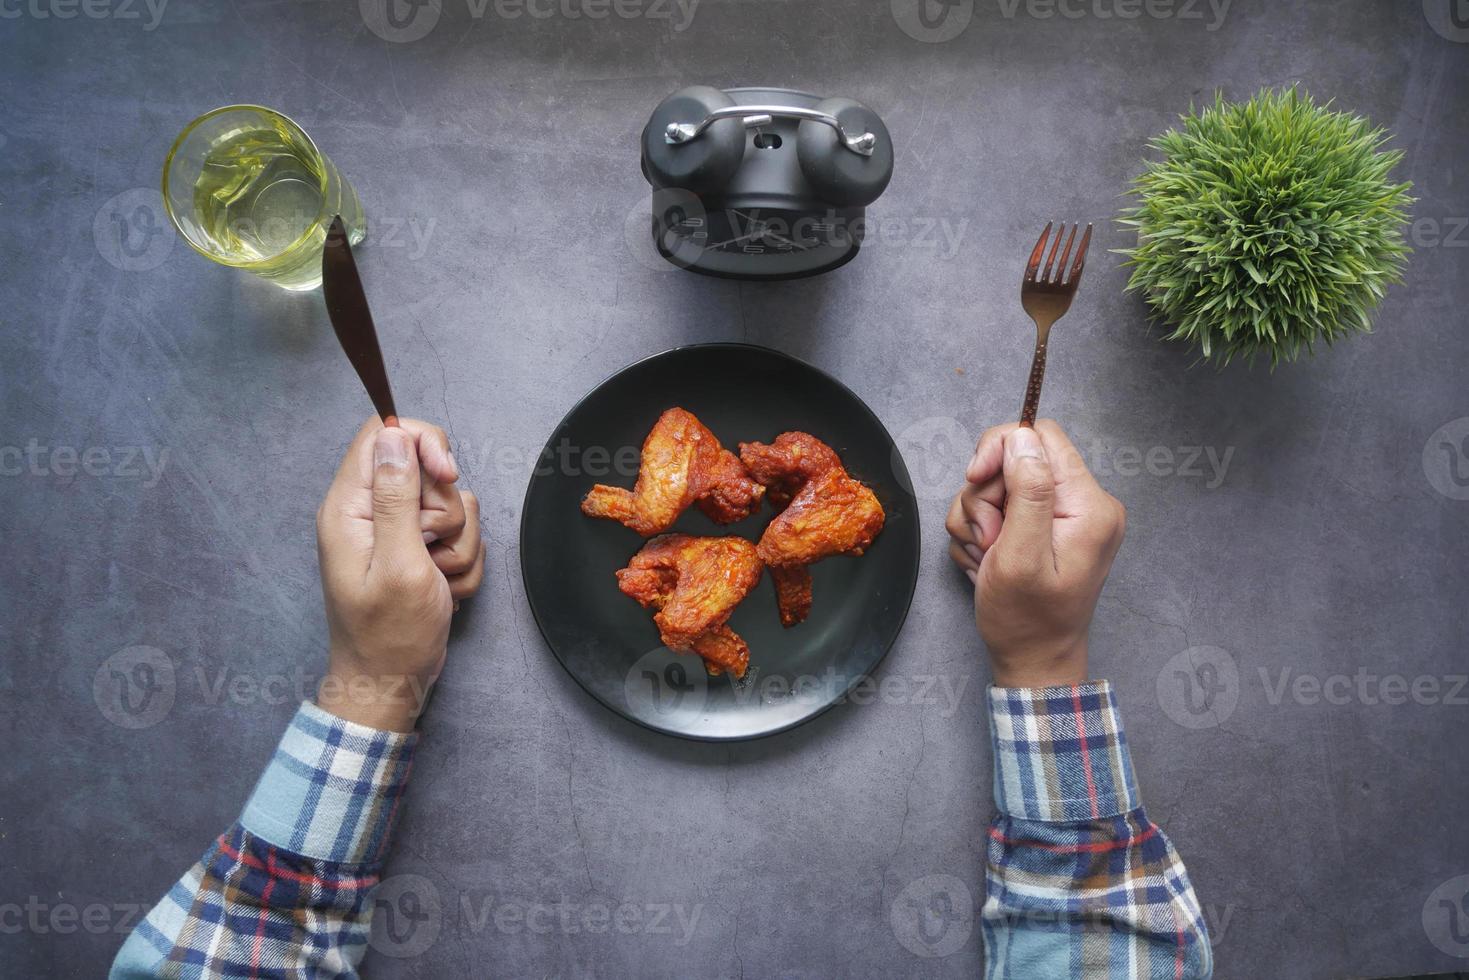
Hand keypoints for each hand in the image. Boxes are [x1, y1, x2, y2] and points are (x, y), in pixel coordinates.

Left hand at [315, 417, 485, 730]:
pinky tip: (442, 591)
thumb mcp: (399, 563)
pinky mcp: (419, 552)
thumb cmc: (389, 635)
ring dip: (458, 546)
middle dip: (446, 511)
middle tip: (430, 550)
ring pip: (452, 505)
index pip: (385, 434)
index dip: (423, 443)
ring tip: (435, 579)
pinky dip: (462, 565)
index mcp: (351, 507)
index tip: (447, 475)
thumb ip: (396, 497)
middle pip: (428, 469)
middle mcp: (371, 512)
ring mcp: (397, 533)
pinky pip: (461, 537)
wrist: (390, 685)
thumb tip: (395, 436)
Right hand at [946, 420, 1124, 688]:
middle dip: (985, 495)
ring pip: (997, 485)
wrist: (1032, 660)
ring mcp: (1060, 516)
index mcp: (1089, 505)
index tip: (976, 480)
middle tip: (987, 537)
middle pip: (1014, 459)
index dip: (1000, 449)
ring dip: (977, 517)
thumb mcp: (1021, 555)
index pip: (1041, 436)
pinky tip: (987, 560)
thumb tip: (1022, 438)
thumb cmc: (1026, 620)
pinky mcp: (1041, 527)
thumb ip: (1027, 492)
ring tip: (987, 556)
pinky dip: (980, 531)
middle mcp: (1081, 503)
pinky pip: (997, 508)